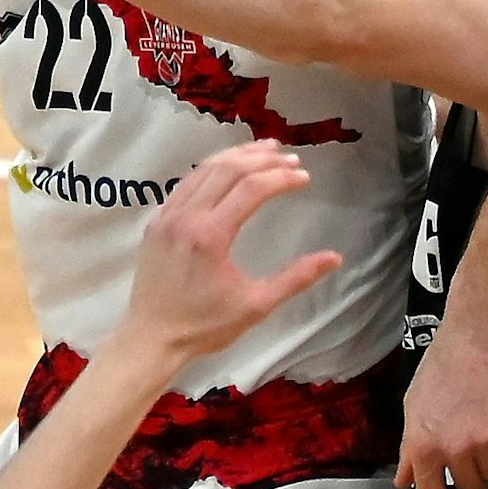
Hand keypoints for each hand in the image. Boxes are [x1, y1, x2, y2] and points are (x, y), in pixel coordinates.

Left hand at [113, 141, 341, 367]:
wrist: (153, 338)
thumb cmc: (206, 326)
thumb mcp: (257, 305)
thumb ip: (295, 278)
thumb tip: (334, 258)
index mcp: (211, 236)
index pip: (251, 189)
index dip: (281, 177)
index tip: (304, 176)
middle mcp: (186, 217)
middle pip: (228, 170)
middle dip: (262, 159)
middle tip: (289, 157)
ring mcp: (167, 216)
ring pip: (204, 170)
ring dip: (236, 156)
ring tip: (263, 150)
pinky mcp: (157, 222)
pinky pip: (186, 184)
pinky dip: (210, 170)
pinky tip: (227, 169)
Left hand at [396, 321, 487, 488]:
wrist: (481, 331)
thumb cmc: (443, 365)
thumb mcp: (414, 405)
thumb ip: (411, 447)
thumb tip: (405, 481)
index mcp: (424, 445)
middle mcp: (454, 449)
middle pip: (473, 487)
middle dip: (476, 473)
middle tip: (476, 444)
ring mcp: (486, 441)